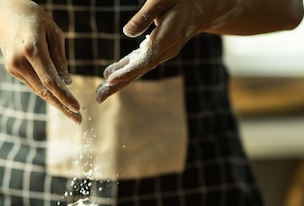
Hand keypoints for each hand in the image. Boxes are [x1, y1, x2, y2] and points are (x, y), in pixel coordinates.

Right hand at [0, 2, 81, 122]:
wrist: (3, 15)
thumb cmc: (34, 19)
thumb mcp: (53, 32)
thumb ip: (60, 58)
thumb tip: (67, 82)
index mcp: (32, 49)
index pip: (50, 80)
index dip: (64, 96)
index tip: (77, 108)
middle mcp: (19, 61)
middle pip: (44, 91)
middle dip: (63, 107)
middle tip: (78, 120)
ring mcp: (13, 67)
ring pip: (39, 90)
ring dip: (57, 102)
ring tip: (73, 114)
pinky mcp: (12, 70)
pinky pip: (34, 84)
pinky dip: (48, 92)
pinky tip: (61, 100)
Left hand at [96, 0, 230, 102]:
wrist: (204, 8)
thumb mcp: (163, 0)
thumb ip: (145, 16)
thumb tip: (127, 32)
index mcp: (166, 39)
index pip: (145, 60)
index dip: (127, 70)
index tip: (110, 80)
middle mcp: (165, 51)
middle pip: (139, 71)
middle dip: (119, 85)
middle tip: (99, 98)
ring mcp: (163, 53)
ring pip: (138, 69)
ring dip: (119, 81)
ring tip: (100, 92)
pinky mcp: (159, 50)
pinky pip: (140, 63)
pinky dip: (126, 69)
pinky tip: (110, 75)